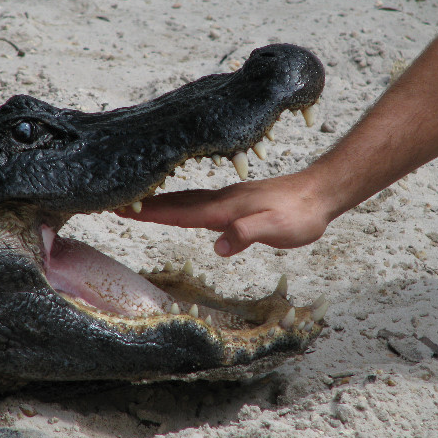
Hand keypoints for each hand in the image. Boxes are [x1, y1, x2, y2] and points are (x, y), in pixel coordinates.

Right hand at [120, 172, 331, 255]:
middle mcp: (223, 200)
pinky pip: (199, 201)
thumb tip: (218, 246)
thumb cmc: (300, 214)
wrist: (319, 192)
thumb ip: (248, 234)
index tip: (126, 210)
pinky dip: (181, 203)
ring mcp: (229, 198)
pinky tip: (180, 205)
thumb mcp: (279, 229)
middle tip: (118, 205)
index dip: (153, 213)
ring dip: (161, 203)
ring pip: (187, 200)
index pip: (183, 212)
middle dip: (147, 205)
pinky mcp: (236, 200)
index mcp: (227, 209)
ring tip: (138, 205)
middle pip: (178, 203)